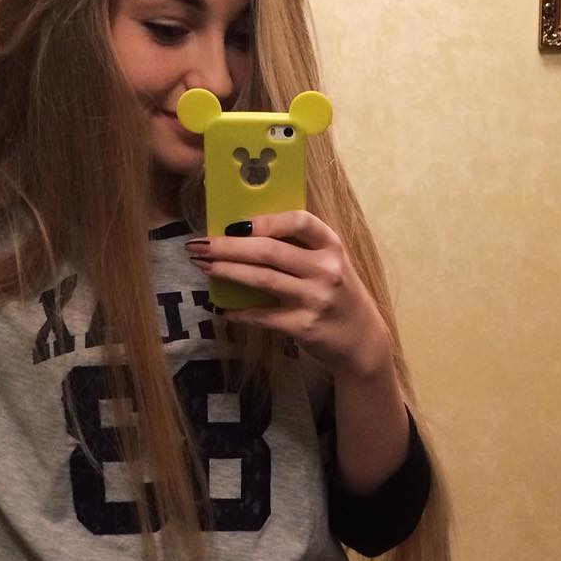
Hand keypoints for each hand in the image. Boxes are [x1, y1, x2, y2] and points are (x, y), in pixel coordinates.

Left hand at [186, 210, 391, 378]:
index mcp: (331, 246)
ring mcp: (315, 299)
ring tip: (202, 265)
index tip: (234, 223)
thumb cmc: (337, 294)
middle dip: (228, 246)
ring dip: (226, 271)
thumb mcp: (329, 263)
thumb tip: (244, 233)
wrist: (361, 340)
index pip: (300, 221)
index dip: (265, 220)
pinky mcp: (303, 326)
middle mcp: (325, 269)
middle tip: (198, 244)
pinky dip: (238, 312)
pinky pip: (262, 316)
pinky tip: (220, 308)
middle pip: (269, 251)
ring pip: (262, 279)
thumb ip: (299, 248)